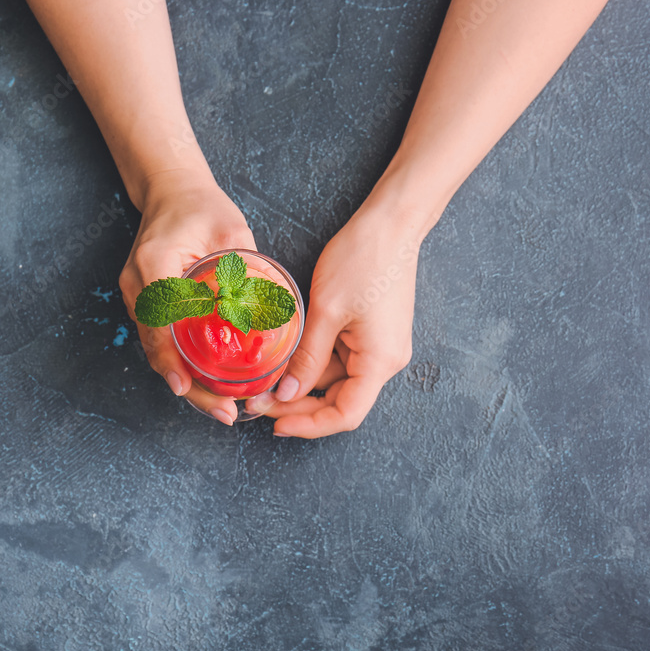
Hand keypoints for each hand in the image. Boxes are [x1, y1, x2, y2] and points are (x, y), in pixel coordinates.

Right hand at [119, 171, 256, 423]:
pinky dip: (182, 365)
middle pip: (156, 346)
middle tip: (223, 411)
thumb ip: (245, 266)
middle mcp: (138, 284)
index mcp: (154, 263)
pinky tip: (208, 386)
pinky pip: (161, 341)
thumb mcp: (232, 230)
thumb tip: (272, 308)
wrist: (171, 192)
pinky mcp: (146, 304)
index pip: (159, 318)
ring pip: (157, 350)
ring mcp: (137, 296)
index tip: (186, 385)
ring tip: (221, 408)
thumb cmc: (202, 207)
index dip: (172, 357)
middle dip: (187, 384)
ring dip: (186, 381)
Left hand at [252, 203, 420, 437]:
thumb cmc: (363, 260)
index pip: (346, 415)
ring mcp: (379, 347)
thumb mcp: (326, 311)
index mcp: (380, 361)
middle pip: (339, 401)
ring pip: (335, 380)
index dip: (310, 426)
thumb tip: (287, 394)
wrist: (390, 224)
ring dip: (302, 383)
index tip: (277, 425)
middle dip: (298, 405)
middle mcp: (385, 361)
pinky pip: (339, 359)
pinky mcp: (371, 333)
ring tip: (264, 379)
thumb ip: (306, 358)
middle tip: (259, 402)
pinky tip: (286, 358)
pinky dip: (313, 363)